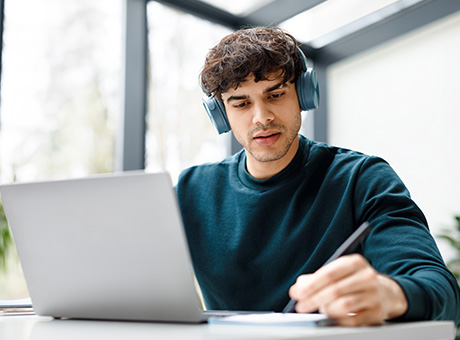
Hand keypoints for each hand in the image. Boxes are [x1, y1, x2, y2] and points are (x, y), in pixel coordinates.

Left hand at [288, 254, 407, 325]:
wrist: (386, 292)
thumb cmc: (353, 281)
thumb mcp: (337, 273)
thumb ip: (314, 279)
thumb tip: (296, 289)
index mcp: (355, 262)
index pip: (330, 273)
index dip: (312, 285)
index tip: (297, 294)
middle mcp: (367, 277)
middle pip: (335, 290)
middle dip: (314, 300)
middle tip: (301, 307)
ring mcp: (374, 295)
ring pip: (344, 306)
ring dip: (327, 309)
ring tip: (321, 309)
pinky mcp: (377, 313)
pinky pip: (353, 320)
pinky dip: (339, 319)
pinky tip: (333, 317)